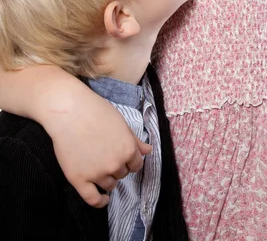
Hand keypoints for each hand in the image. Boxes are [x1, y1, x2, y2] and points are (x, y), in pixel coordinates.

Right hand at [40, 76, 151, 207]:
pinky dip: (100, 202)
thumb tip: (149, 151)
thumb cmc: (96, 112)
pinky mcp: (79, 179)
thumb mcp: (121, 123)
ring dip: (108, 179)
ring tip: (99, 166)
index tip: (122, 156)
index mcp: (128, 150)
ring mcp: (97, 174)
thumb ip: (135, 140)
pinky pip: (92, 199)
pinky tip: (103, 199)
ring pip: (109, 185)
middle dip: (117, 166)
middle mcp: (115, 164)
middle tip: (105, 154)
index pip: (136, 165)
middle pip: (122, 174)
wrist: (70, 112)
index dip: (130, 161)